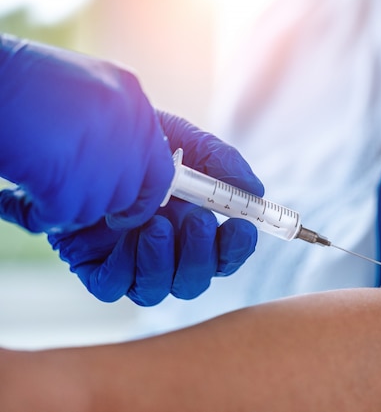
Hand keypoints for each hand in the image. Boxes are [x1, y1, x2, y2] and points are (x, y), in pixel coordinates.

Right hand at [0, 34, 172, 232]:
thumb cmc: (23, 80)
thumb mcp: (87, 88)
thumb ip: (115, 125)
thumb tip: (122, 169)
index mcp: (134, 102)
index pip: (160, 168)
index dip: (142, 193)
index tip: (126, 208)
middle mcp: (129, 129)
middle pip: (127, 193)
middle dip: (96, 201)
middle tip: (65, 197)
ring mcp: (104, 158)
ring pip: (95, 209)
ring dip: (63, 205)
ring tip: (30, 186)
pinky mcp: (70, 185)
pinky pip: (59, 218)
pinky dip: (31, 214)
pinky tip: (9, 199)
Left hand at [47, 112, 263, 305]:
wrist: (84, 131)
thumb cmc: (139, 137)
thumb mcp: (185, 141)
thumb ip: (221, 163)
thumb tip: (254, 191)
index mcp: (190, 225)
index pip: (222, 255)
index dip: (236, 249)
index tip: (243, 226)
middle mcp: (164, 249)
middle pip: (192, 282)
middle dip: (201, 257)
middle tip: (198, 220)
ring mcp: (128, 260)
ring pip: (157, 290)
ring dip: (164, 261)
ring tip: (158, 223)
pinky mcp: (93, 265)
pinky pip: (114, 286)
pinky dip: (125, 266)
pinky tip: (125, 231)